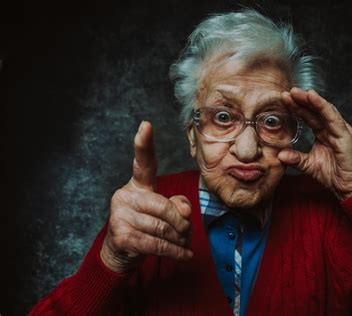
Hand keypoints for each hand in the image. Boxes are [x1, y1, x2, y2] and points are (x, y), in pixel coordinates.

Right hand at [100, 121, 192, 272]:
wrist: (122, 253)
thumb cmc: (147, 227)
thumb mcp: (165, 211)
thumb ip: (178, 205)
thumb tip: (183, 212)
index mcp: (138, 185)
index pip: (143, 163)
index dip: (144, 144)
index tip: (146, 125)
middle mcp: (125, 196)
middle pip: (165, 207)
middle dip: (181, 224)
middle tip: (186, 232)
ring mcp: (120, 216)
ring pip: (163, 228)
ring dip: (179, 240)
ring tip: (181, 244)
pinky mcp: (122, 236)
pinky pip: (157, 245)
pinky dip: (175, 252)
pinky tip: (185, 255)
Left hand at [278, 88, 351, 200]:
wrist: (348, 187)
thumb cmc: (333, 175)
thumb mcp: (309, 165)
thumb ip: (296, 158)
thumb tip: (280, 155)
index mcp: (325, 133)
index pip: (310, 116)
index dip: (298, 107)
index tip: (284, 99)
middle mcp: (333, 129)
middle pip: (316, 110)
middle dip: (302, 100)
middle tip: (288, 92)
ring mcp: (341, 131)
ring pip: (325, 110)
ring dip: (311, 100)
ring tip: (298, 92)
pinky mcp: (346, 136)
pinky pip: (333, 118)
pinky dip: (323, 107)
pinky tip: (313, 98)